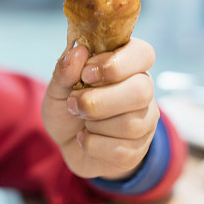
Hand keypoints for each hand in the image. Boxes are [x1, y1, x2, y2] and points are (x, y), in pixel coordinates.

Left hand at [42, 38, 157, 179]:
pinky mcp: (137, 151)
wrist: (67, 142)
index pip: (142, 54)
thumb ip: (65, 71)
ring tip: (80, 119)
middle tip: (75, 102)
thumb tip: (78, 52)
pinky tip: (84, 138)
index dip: (114, 63)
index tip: (86, 74)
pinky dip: (92, 145)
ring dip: (93, 123)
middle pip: (141, 91)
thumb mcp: (58, 87)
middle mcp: (144, 91)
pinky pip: (121, 151)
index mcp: (128, 66)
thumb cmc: (68, 106)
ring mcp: (145, 122)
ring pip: (131, 124)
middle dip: (100, 100)